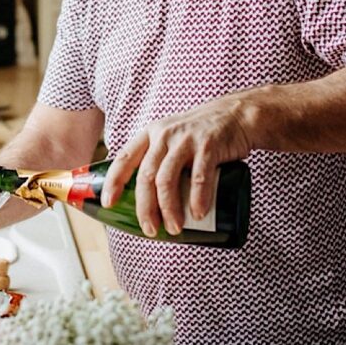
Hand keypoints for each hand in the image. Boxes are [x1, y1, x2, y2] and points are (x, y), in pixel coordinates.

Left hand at [101, 92, 255, 237]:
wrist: (237, 114)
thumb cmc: (201, 134)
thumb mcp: (173, 138)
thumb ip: (160, 159)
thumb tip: (148, 199)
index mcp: (151, 134)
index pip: (124, 158)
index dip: (113, 182)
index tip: (108, 204)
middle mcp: (164, 135)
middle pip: (146, 176)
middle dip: (145, 208)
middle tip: (150, 230)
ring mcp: (186, 139)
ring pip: (167, 179)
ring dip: (169, 209)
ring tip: (175, 228)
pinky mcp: (208, 145)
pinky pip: (199, 176)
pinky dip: (197, 198)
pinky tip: (198, 214)